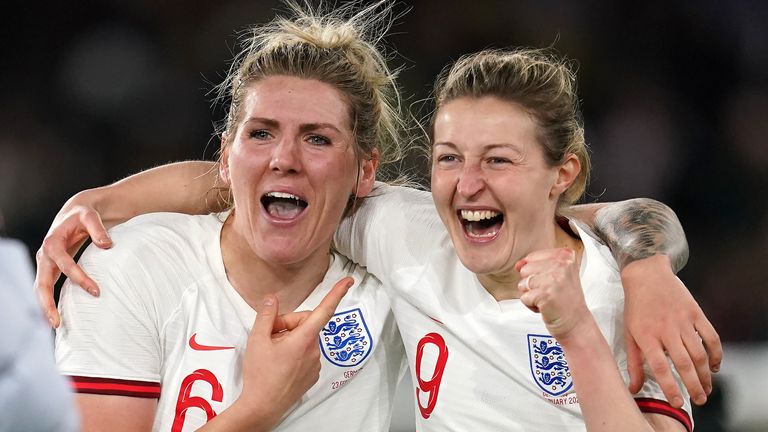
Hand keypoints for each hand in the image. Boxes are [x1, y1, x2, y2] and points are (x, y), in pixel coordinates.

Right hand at [35, 197, 111, 327]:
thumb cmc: (84, 214)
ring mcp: (46, 262)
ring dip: (46, 307)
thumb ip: (98, 230)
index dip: (80, 278)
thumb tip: (107, 245)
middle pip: (41, 283)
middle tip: (56, 323)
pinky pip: (47, 287)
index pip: (64, 264)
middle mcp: (45, 254)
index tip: (96, 291)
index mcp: (53, 242)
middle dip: (47, 303)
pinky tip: (58, 314)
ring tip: (56, 325)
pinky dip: (50, 301)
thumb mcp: (91, 216)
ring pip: (41, 288)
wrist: (75, 211)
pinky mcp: (51, 267)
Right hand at [233, 277, 353, 429]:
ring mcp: (315, 364)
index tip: (349, 281)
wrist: (262, 407)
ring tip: (272, 352)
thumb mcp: (257, 340)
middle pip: (306, 323)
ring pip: (304, 339)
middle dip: (289, 324)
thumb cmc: (259, 374)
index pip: (324, 310)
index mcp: (304, 339)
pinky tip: (279, 362)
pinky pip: (306, 353)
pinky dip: (294, 352)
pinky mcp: (312, 375)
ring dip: (290, 339)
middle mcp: (314, 350)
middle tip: (269, 334)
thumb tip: (272, 299)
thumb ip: (266, 315)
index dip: (337, 293)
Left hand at [515, 248, 589, 338]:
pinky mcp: (545, 294)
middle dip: (532, 284)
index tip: (553, 282)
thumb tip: (518, 265)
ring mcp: (553, 279)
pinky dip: (531, 306)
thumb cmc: (566, 301)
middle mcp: (561, 265)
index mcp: (565, 256)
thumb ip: (536, 265)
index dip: (536, 273)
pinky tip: (546, 307)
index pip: (532, 257)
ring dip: (531, 295)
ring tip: (548, 299)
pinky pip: (524, 297)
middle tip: (550, 292)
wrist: (576, 323)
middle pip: (525, 270)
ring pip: (522, 283)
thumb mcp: (555, 275)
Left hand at [621, 255, 721, 407]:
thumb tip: (633, 388)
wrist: (646, 275)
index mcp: (646, 336)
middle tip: (700, 400)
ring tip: (707, 389)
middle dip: (693, 385)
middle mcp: (665, 330)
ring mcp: (682, 321)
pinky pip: (711, 337)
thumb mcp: (629, 333)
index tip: (677, 402)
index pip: (659, 367)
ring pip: (699, 354)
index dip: (669, 387)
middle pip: (683, 363)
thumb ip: (633, 362)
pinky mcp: (695, 313)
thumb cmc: (635, 306)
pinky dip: (716, 353)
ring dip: (706, 374)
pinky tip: (715, 367)